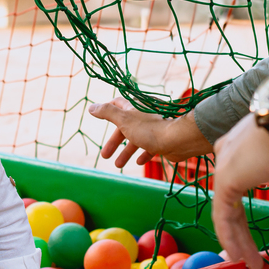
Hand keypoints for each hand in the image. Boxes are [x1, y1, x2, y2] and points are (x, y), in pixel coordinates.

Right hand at [89, 99, 211, 168]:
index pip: (117, 104)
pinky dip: (144, 154)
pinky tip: (139, 162)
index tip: (98, 117)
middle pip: (125, 126)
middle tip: (105, 155)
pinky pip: (151, 146)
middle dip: (114, 141)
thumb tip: (92, 107)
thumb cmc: (149, 129)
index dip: (107, 110)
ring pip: (136, 138)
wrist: (177, 139)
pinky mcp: (163, 139)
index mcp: (134, 106)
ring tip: (118, 165)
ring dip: (126, 152)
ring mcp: (154, 127)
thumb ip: (107, 112)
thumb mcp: (123, 119)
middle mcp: (144, 115)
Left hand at [212, 114, 268, 268]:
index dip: (241, 208)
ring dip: (238, 240)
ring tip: (250, 263)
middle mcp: (227, 153)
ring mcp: (224, 165)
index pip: (238, 180)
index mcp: (241, 146)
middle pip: (229, 199)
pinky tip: (240, 256)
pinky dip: (231, 237)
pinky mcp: (225, 178)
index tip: (250, 231)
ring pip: (226, 210)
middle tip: (247, 254)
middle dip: (238, 229)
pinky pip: (224, 215)